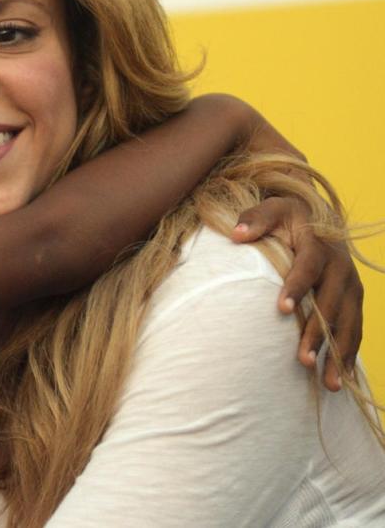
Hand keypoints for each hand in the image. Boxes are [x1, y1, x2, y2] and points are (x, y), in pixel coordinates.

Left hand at [231, 196, 361, 391]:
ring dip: (339, 353)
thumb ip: (255, 218)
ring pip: (350, 323)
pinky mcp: (354, 301)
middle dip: (319, 332)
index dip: (297, 286)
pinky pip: (355, 330)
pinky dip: (349, 355)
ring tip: (328, 383)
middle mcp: (341, 268)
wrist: (317, 217)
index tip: (282, 309)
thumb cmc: (286, 217)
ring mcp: (351, 286)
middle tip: (302, 359)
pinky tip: (340, 379)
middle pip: (332, 303)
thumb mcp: (271, 209)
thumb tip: (237, 233)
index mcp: (318, 245)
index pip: (308, 267)